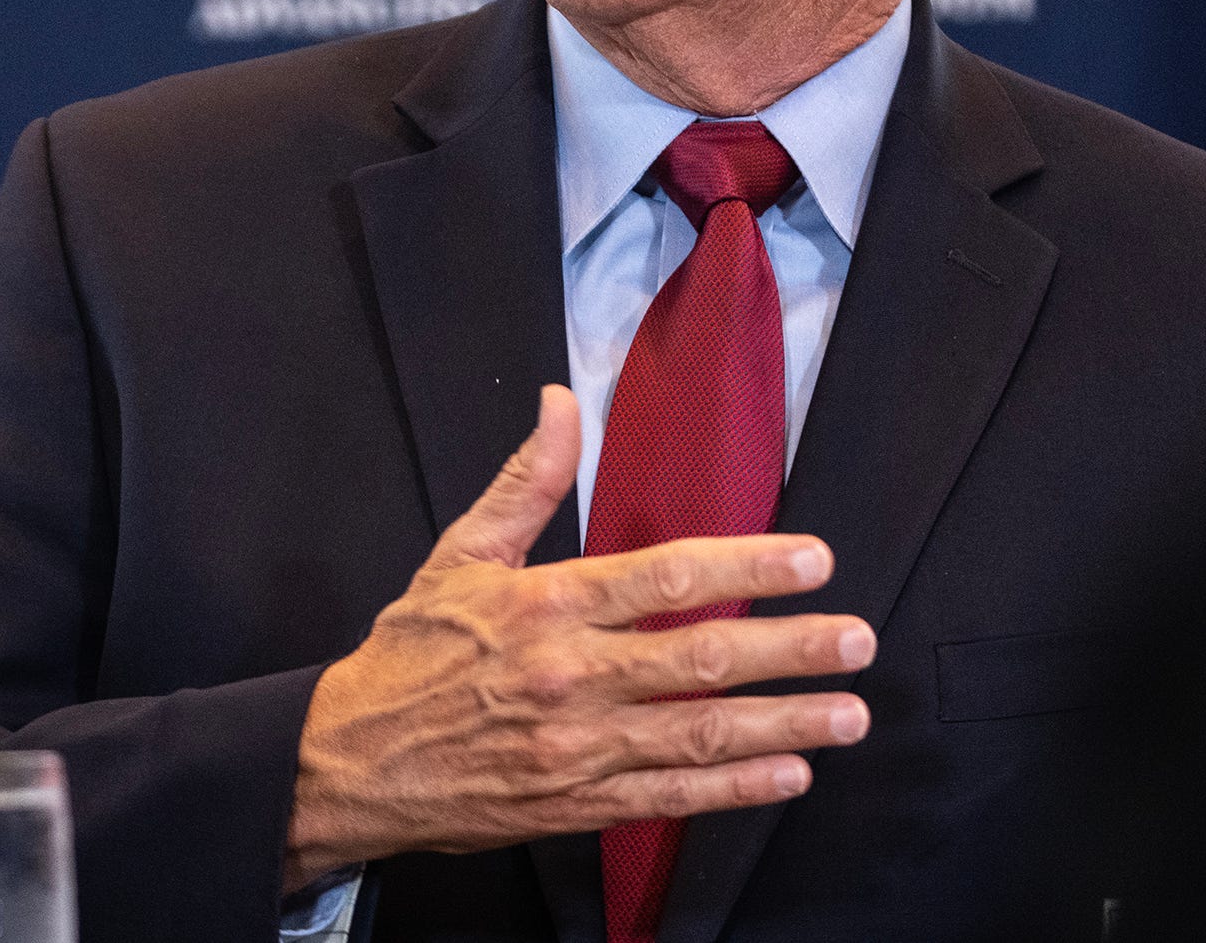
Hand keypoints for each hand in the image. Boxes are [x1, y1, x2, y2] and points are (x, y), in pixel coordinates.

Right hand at [280, 384, 873, 890]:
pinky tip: (789, 773)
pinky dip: (735, 789)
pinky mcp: (575, 803)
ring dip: (784, 723)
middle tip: (856, 640)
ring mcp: (576, 746)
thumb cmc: (408, 653)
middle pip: (699, 658)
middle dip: (789, 649)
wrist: (349, 762)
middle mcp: (568, 675)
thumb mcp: (457, 554)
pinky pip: (670, 795)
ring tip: (849, 713)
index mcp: (545, 604)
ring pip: (699, 733)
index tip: (811, 560)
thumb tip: (560, 402)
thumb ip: (524, 482)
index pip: (665, 578)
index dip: (747, 568)